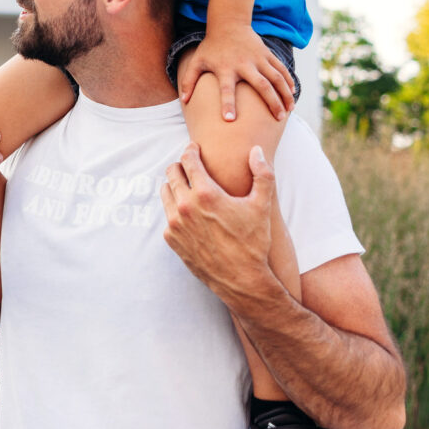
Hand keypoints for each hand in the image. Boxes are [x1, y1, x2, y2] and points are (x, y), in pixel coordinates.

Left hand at [160, 144, 276, 304]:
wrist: (242, 280)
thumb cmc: (254, 243)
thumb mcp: (262, 206)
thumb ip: (263, 174)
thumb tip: (257, 151)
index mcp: (205, 194)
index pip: (188, 160)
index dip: (191, 150)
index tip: (195, 148)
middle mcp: (185, 207)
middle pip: (172, 173)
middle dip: (181, 166)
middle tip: (191, 166)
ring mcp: (175, 224)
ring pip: (165, 192)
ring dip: (175, 186)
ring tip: (189, 187)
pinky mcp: (171, 239)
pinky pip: (167, 215)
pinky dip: (175, 209)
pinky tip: (190, 212)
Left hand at [177, 24, 293, 120]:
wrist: (228, 23)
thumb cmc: (211, 47)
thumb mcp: (197, 61)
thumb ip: (189, 80)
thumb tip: (184, 100)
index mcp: (225, 68)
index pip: (226, 89)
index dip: (227, 103)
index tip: (230, 120)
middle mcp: (244, 64)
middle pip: (261, 85)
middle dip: (271, 102)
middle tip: (278, 118)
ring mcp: (258, 58)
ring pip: (276, 77)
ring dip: (284, 94)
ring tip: (289, 110)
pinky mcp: (267, 53)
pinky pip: (281, 68)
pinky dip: (288, 80)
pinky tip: (293, 93)